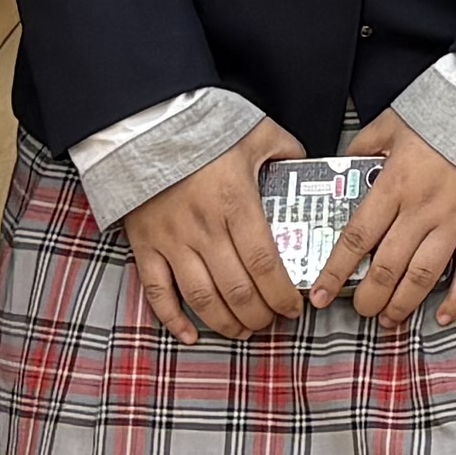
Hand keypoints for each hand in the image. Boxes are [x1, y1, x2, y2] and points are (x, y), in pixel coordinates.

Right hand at [124, 123, 311, 340]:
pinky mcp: (145, 245)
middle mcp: (204, 228)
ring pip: (201, 298)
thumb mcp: (257, 131)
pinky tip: (191, 334)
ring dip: (226, 323)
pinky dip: (173, 319)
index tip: (294, 309)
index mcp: (236, 202)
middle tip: (273, 323)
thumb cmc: (204, 126)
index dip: (281, 295)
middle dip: (260, 315)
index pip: (264, 264)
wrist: (146, 120)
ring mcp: (172, 240)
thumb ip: (288, 152)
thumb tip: (311, 171)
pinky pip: (156, 292)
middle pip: (237, 290)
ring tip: (243, 331)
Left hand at [320, 114, 455, 327]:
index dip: (336, 271)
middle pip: (388, 266)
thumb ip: (366, 143)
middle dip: (369, 296)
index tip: (321, 295)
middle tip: (360, 311)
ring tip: (389, 319)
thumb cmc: (446, 115)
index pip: (357, 237)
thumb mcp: (395, 121)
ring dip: (403, 303)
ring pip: (424, 275)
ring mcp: (454, 221)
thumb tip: (343, 163)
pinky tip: (442, 316)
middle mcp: (421, 209)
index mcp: (394, 184)